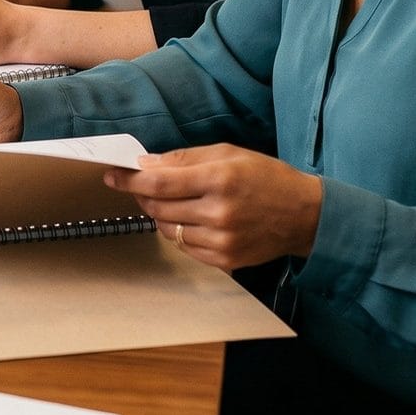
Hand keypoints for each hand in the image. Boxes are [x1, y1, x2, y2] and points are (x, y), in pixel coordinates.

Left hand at [104, 144, 323, 271]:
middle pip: (159, 207)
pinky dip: (179, 232)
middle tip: (143, 185)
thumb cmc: (265, 177)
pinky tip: (192, 220)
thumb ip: (184, 159)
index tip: (113, 175)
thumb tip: (146, 164)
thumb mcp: (228, 154)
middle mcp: (219, 212)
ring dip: (161, 214)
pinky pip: (184, 246)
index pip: (160, 182)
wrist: (302, 215)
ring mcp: (222, 240)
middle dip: (144, 195)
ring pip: (167, 229)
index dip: (130, 179)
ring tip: (174, 201)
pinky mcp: (224, 260)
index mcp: (219, 179)